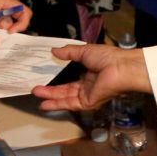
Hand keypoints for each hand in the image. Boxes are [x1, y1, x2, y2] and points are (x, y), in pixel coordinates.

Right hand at [32, 44, 150, 110]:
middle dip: (50, 90)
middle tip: (35, 88)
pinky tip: (45, 103)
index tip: (45, 78)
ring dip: (50, 97)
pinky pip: (70, 104)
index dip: (59, 80)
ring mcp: (88, 95)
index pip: (71, 80)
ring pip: (65, 98)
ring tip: (35, 93)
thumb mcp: (84, 51)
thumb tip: (54, 50)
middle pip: (65, 90)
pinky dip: (57, 104)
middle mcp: (88, 86)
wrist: (121, 68)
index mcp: (90, 73)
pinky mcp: (88, 103)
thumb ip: (69, 52)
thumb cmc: (107, 57)